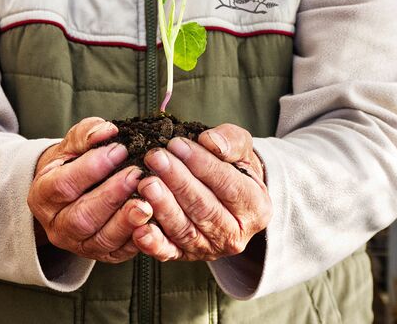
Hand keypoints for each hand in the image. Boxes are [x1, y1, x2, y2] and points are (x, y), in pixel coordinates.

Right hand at [27, 117, 153, 262]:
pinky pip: (120, 252)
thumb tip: (108, 130)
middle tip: (137, 175)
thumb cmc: (72, 164)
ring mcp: (78, 244)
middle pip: (82, 217)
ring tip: (148, 202)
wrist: (71, 192)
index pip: (63, 184)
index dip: (91, 168)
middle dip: (112, 196)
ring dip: (126, 221)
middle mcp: (57, 225)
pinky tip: (153, 221)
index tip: (119, 150)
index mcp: (43, 195)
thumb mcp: (72, 145)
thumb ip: (87, 135)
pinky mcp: (102, 255)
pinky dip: (139, 239)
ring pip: (101, 239)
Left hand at [132, 124, 270, 260]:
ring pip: (185, 230)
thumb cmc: (232, 166)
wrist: (228, 193)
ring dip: (163, 207)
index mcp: (256, 207)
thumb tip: (211, 142)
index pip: (228, 185)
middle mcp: (236, 234)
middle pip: (204, 209)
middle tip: (156, 158)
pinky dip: (153, 243)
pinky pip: (168, 252)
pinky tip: (139, 228)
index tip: (177, 144)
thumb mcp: (240, 148)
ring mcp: (210, 248)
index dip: (201, 164)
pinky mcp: (186, 255)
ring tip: (146, 183)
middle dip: (178, 182)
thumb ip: (230, 141)